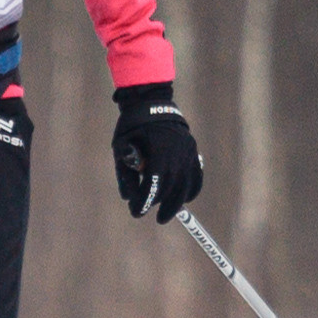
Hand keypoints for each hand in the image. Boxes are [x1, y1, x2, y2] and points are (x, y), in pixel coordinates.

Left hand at [111, 84, 201, 224]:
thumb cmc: (132, 126)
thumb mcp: (121, 148)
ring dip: (175, 202)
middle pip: (171, 187)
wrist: (152, 103)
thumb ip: (126, 173)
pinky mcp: (193, 150)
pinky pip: (196, 175)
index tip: (136, 212)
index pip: (154, 184)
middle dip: (158, 204)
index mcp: (160, 151)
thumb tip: (129, 198)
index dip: (145, 201)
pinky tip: (184, 200)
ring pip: (185, 185)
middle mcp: (178, 153)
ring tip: (165, 215)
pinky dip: (191, 189)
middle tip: (148, 215)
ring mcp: (188, 152)